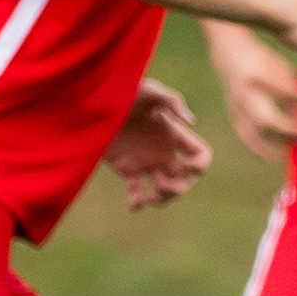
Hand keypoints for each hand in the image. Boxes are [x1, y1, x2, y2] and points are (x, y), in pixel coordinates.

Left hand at [102, 78, 212, 209]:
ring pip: (164, 189)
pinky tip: (133, 205)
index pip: (200, 155)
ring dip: (163, 199)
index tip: (186, 167)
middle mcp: (164, 151)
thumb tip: (192, 123)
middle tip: (161, 187)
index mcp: (174, 135)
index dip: (200, 166)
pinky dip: (137, 202)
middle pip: (185, 179)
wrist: (96, 101)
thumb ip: (173, 102)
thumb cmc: (126, 91)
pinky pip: (137, 191)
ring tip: (149, 198)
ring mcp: (146, 161)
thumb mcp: (151, 91)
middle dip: (179, 189)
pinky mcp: (126, 168)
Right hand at [214, 36, 296, 160]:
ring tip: (292, 146)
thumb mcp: (278, 66)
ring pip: (253, 133)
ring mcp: (236, 107)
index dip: (295, 96)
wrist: (228, 55)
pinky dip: (260, 147)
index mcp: (257, 76)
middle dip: (285, 129)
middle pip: (264, 119)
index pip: (279, 89)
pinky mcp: (233, 115)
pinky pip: (246, 136)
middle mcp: (244, 94)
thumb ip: (290, 88)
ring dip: (274, 143)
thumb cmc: (261, 61)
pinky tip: (274, 154)